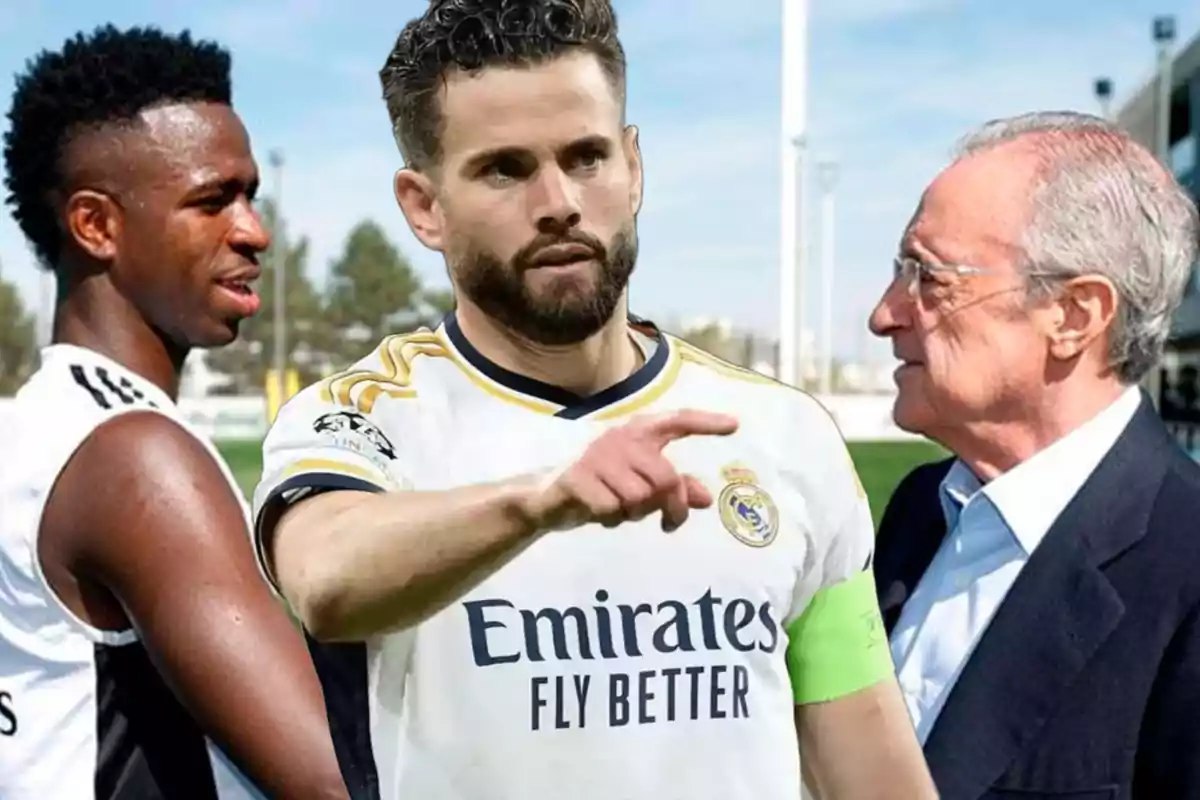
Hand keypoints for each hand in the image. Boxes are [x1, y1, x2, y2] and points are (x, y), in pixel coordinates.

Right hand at [523, 410, 738, 532]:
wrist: (547, 497)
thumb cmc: (602, 486)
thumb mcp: (640, 487)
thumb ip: (673, 489)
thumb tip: (705, 498)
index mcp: (638, 434)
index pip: (677, 421)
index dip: (705, 423)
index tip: (734, 425)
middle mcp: (620, 438)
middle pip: (666, 479)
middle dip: (672, 508)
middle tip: (669, 525)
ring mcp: (598, 456)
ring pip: (639, 498)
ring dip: (633, 515)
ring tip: (619, 511)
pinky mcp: (578, 477)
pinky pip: (611, 509)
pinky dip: (609, 520)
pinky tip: (598, 514)